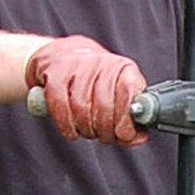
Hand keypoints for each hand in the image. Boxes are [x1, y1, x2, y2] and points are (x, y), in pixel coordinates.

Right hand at [24, 35, 147, 145]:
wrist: (66, 56)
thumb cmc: (98, 82)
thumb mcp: (121, 95)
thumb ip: (131, 118)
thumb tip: (140, 137)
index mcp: (123, 68)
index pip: (128, 90)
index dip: (126, 118)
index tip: (123, 134)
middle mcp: (101, 62)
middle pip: (104, 103)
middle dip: (105, 129)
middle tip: (105, 137)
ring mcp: (76, 65)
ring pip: (81, 106)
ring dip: (86, 128)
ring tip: (89, 132)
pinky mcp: (54, 73)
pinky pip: (59, 104)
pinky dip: (66, 124)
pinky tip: (72, 131)